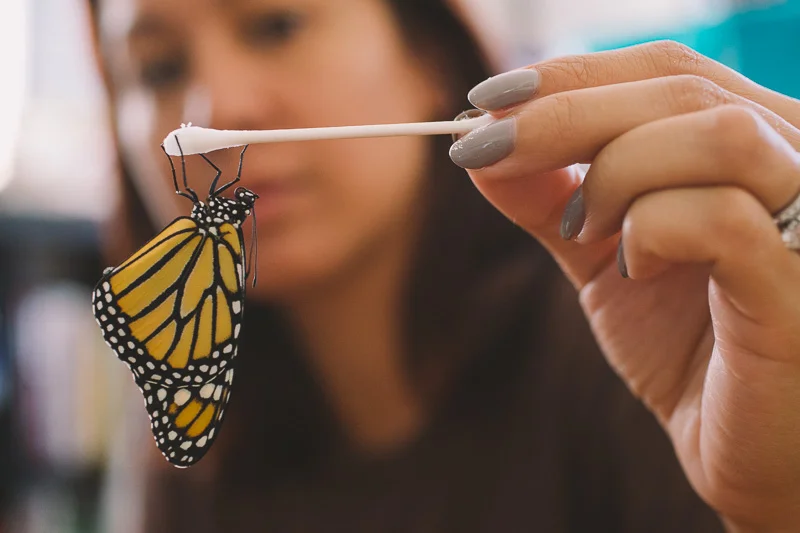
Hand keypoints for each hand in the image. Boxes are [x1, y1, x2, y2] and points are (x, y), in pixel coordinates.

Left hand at [450, 41, 799, 531]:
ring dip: (615, 172)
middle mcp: (799, 159)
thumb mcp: (602, 255)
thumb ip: (549, 197)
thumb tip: (479, 139)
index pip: (665, 69)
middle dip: (560, 115)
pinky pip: (723, 218)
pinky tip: (636, 267)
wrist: (746, 450)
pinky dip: (654, 230)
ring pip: (711, 134)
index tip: (485, 100)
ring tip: (583, 228)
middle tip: (482, 148)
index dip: (570, 76)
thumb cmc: (687, 347)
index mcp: (757, 141)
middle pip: (678, 87)